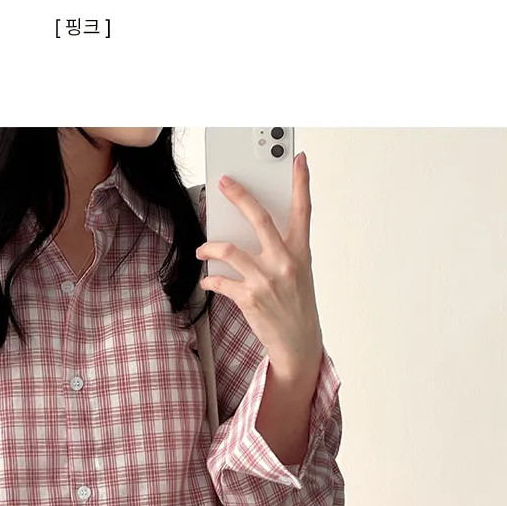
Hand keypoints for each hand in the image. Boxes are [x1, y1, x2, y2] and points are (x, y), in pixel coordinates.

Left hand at [201, 147, 323, 461]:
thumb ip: (281, 249)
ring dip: (210, 247)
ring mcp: (267, 281)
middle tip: (225, 182)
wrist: (298, 346)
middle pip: (259, 218)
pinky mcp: (250, 300)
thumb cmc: (296, 307)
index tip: (298, 158)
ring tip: (203, 248)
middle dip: (240, 196)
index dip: (301, 182)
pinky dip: (211, 280)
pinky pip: (221, 282)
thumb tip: (250, 230)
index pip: (303, 210)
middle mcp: (285, 263)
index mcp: (300, 252)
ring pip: (230, 250)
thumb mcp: (299, 274)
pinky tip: (207, 280)